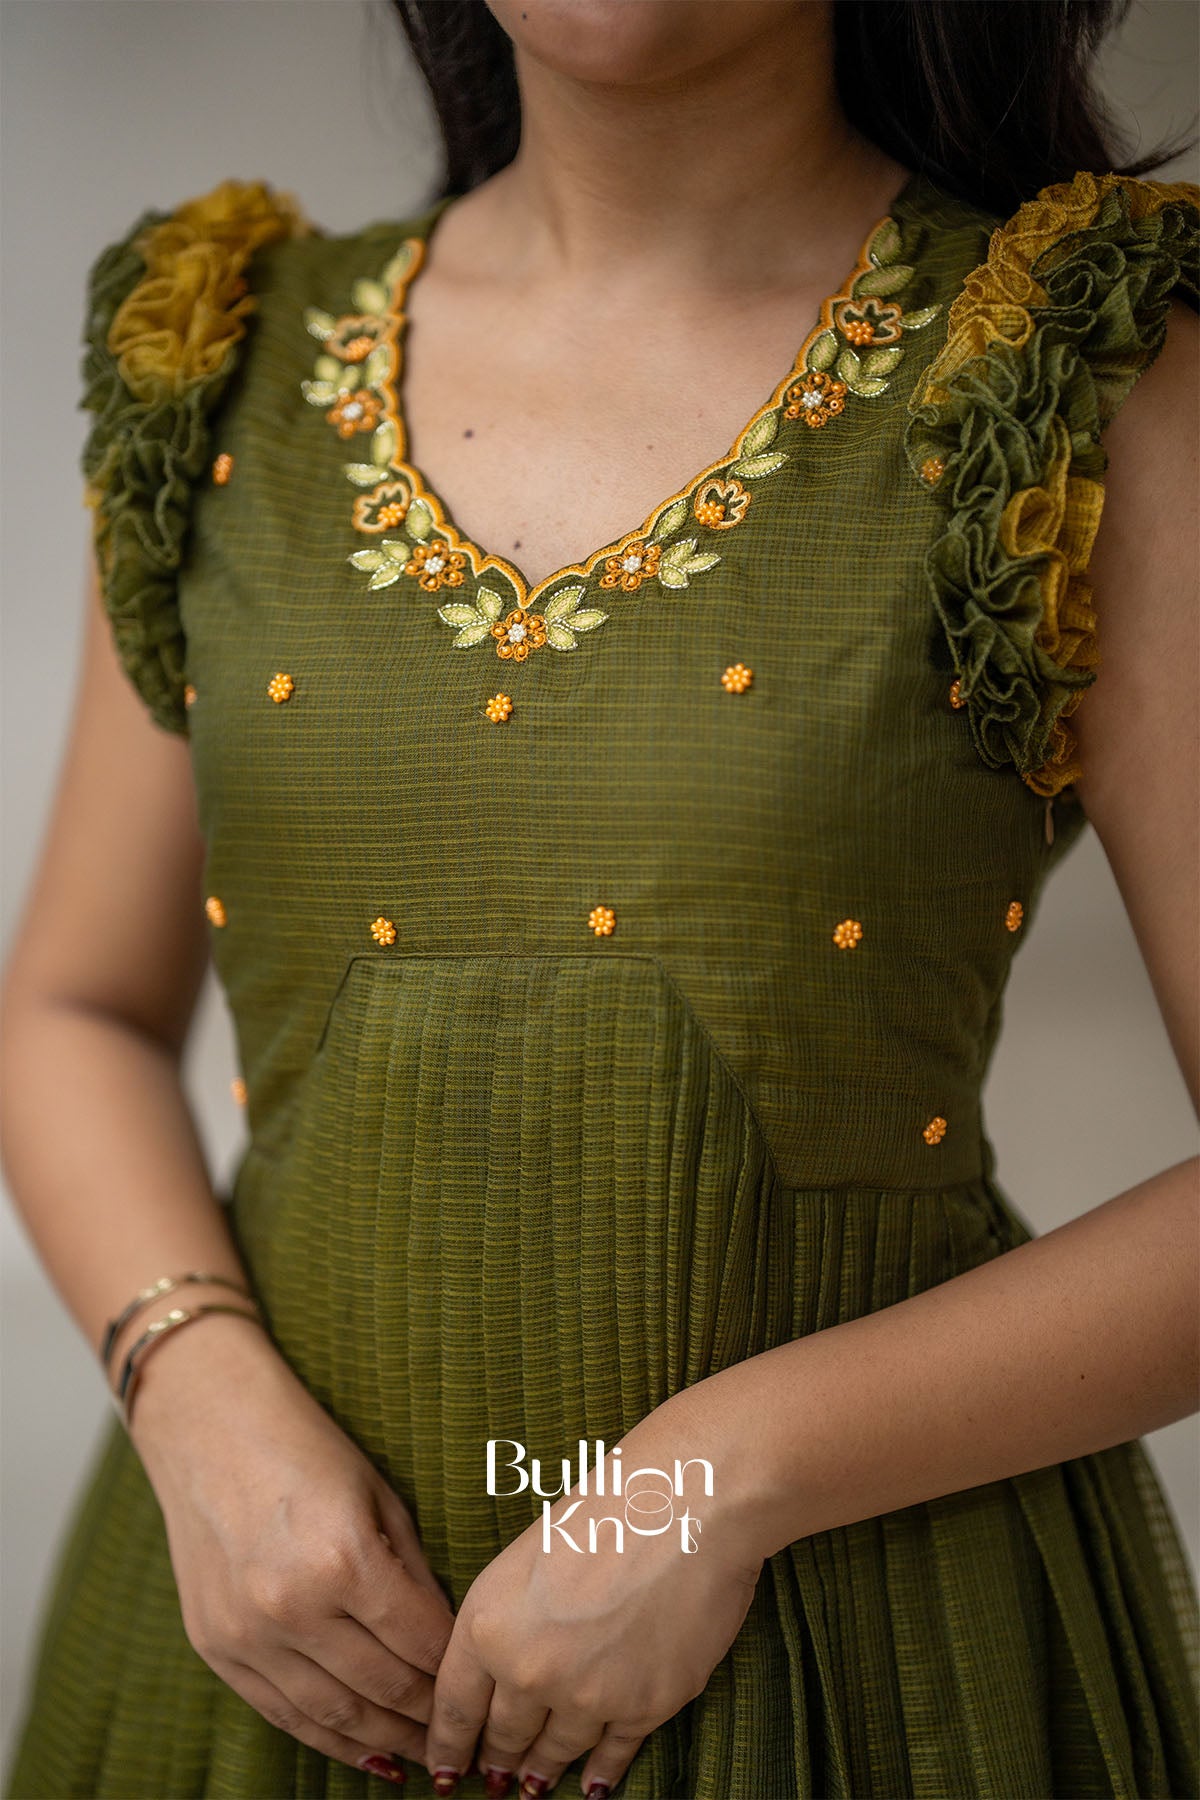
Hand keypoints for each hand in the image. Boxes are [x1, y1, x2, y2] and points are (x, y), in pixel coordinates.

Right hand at [128, 1312, 455, 1784]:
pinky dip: (329, 1740)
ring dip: (388, 1742)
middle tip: (469, 1739)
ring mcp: (247, 1634)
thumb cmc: (306, 1448)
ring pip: (334, 1715)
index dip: (459, 1674)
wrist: (208, 1427)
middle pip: (383, 1689)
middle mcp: (293, 1608)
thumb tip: (449, 1639)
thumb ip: (414, 1571)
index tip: (487, 1690)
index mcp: (344, 1561)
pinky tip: (370, 1754)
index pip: (421, 1643)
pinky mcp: (216, 1647)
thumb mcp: (379, 1495)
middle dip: (432, 1719)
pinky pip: (282, 1713)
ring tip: (429, 1758)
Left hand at [422, 1401, 762, 1797]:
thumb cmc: (605, 1507)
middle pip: (503, 1737)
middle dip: (496, 1761)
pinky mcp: (645, 1707)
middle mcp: (530, 1672)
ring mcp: (589, 1697)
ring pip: (556, 1752)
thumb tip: (502, 1669)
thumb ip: (504, 1621)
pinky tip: (594, 1786)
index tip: (445, 1773)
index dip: (448, 1747)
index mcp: (488, 1626)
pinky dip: (601, 1773)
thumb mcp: (524, 1557)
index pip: (455, 1708)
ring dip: (543, 1772)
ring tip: (536, 1787)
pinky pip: (614, 1755)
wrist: (686, 1502)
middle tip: (494, 1781)